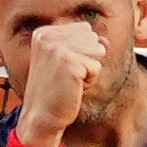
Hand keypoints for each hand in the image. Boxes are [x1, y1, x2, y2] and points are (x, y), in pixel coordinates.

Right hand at [9, 19, 111, 145]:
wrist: (41, 117)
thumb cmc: (55, 90)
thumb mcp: (68, 61)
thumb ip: (86, 45)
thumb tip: (105, 41)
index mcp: (44, 33)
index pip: (84, 29)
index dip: (81, 51)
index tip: (62, 67)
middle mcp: (48, 37)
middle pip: (92, 38)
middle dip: (87, 59)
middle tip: (66, 76)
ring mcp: (57, 49)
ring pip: (98, 50)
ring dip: (89, 69)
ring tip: (70, 81)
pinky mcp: (69, 63)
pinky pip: (96, 67)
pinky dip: (89, 81)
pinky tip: (72, 88)